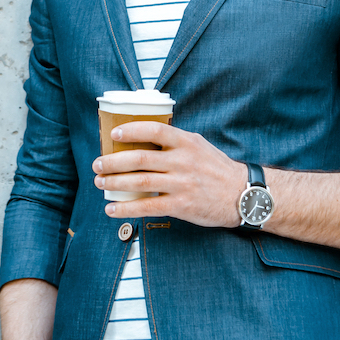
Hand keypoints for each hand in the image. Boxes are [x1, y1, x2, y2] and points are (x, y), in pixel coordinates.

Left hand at [92, 122, 246, 227]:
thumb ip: (175, 141)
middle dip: (113, 161)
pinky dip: (126, 208)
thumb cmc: (216, 168)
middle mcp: (183, 161)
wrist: (242, 195)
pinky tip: (112, 209)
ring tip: (100, 183)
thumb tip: (143, 136)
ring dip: (115, 182)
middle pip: (140, 159)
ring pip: (140, 182)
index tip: (114, 133)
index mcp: (186, 142)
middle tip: (97, 164)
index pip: (155, 131)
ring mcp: (182, 184)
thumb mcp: (199, 145)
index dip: (132, 130)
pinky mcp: (181, 206)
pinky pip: (148, 207)